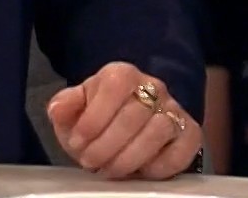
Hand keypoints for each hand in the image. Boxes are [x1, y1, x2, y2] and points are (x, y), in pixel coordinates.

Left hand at [46, 61, 201, 179]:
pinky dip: (159, 166)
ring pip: (158, 131)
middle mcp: (153, 87)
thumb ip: (65, 106)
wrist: (126, 128)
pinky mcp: (189, 134)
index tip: (78, 141)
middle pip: (133, 115)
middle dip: (106, 145)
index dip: (94, 118)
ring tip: (110, 170)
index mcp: (121, 75)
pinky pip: (180, 151)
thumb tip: (57, 109)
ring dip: (129, 158)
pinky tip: (140, 172)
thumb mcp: (75, 110)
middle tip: (90, 162)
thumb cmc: (99, 118)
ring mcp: (174, 110)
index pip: (114, 87)